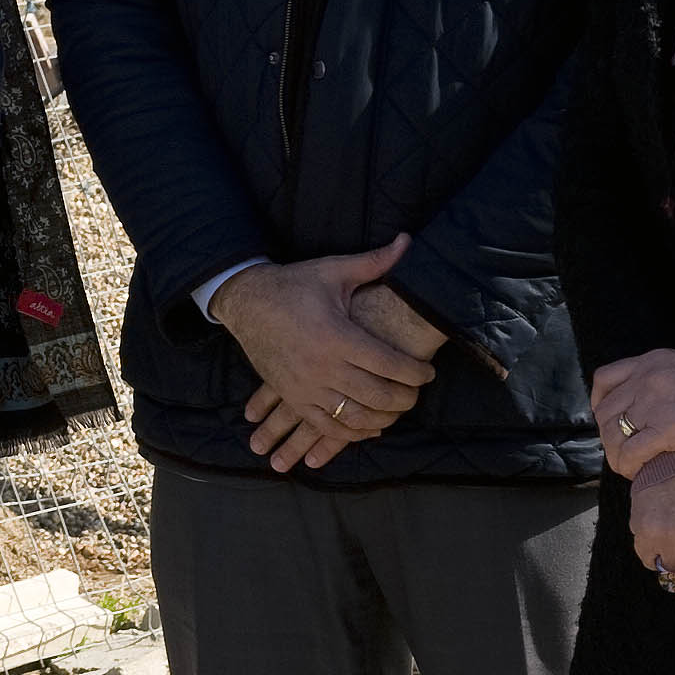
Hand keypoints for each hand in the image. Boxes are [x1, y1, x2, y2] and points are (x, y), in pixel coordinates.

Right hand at [211, 241, 437, 476]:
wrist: (245, 301)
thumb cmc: (294, 285)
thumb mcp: (333, 271)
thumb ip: (375, 261)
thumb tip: (408, 241)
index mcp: (336, 335)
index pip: (388, 364)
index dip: (415, 373)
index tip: (428, 373)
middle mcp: (322, 366)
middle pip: (377, 395)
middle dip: (405, 399)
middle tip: (417, 393)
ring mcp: (305, 386)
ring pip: (355, 417)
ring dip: (383, 418)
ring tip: (397, 410)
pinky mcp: (292, 396)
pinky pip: (326, 426)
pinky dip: (352, 433)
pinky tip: (370, 427)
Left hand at [590, 349, 674, 478]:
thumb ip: (662, 380)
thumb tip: (652, 402)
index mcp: (648, 363)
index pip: (604, 379)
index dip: (600, 402)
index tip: (607, 419)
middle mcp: (643, 380)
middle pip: (606, 411)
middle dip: (608, 434)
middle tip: (621, 449)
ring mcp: (651, 404)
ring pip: (614, 433)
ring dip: (615, 453)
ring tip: (626, 466)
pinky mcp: (664, 430)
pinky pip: (631, 451)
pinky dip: (628, 465)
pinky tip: (636, 473)